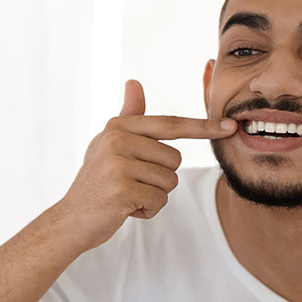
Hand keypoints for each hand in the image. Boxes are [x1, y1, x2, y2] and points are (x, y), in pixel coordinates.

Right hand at [56, 80, 236, 251]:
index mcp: (118, 127)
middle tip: (131, 183)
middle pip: (175, 159)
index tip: (230, 126)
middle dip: (161, 178)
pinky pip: (159, 201)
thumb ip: (128, 116)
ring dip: (153, 195)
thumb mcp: (109, 144)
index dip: (203, 127)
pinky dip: (147, 210)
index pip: (170, 125)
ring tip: (127, 195)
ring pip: (169, 182)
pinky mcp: (122, 190)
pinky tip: (125, 208)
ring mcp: (118, 165)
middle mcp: (117, 140)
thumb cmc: (96, 180)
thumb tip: (134, 81)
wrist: (71, 219)